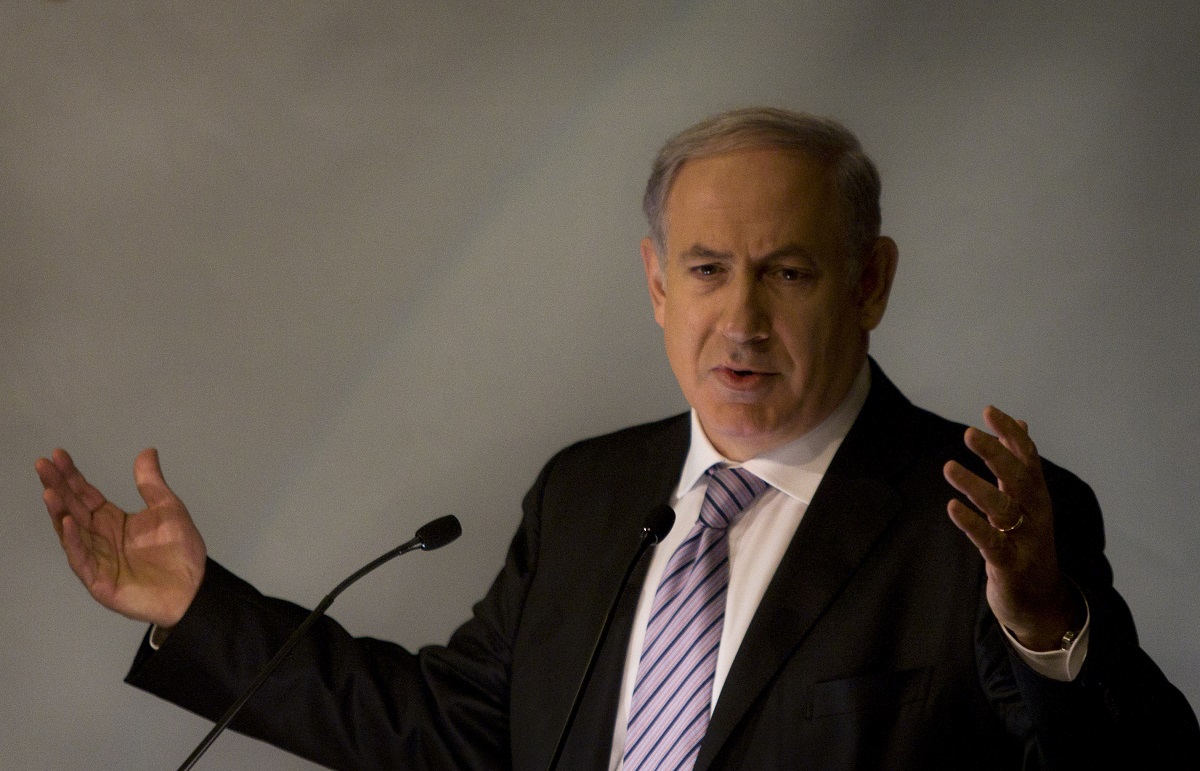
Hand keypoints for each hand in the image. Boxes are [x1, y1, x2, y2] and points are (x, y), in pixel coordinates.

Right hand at [36, 448, 206, 627]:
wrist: (194, 589)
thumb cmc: (180, 552)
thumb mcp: (168, 509)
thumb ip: (152, 483)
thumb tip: (147, 452)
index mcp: (112, 521)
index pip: (85, 495)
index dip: (71, 476)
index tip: (58, 455)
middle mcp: (100, 538)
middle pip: (72, 509)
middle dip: (57, 487)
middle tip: (43, 465)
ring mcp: (98, 559)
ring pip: (72, 532)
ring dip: (59, 512)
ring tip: (49, 492)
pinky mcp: (100, 581)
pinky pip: (83, 559)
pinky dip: (74, 541)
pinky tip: (67, 523)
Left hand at [943, 407, 1082, 650]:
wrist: (1042, 603)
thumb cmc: (1028, 544)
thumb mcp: (1026, 501)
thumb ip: (1019, 463)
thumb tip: (1019, 424)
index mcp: (1037, 497)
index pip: (1028, 458)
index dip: (1010, 434)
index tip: (989, 410)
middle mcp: (1035, 514)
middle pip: (1019, 478)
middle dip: (996, 453)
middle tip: (969, 432)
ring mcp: (1025, 540)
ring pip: (1003, 508)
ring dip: (976, 486)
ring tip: (949, 467)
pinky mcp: (1010, 565)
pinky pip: (990, 542)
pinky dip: (971, 524)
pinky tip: (952, 508)